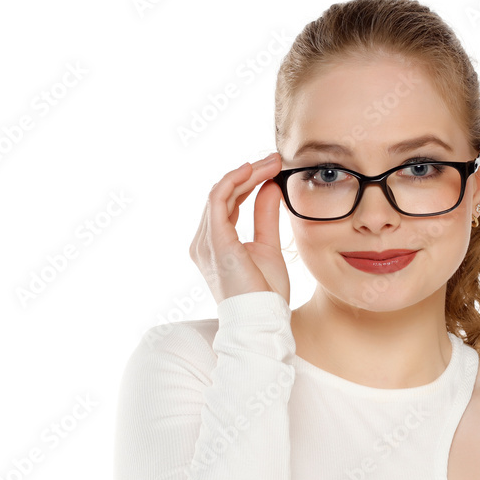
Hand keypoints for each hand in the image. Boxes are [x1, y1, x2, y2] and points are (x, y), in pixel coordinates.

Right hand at [190, 152, 290, 305]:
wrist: (263, 319)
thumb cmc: (264, 293)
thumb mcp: (268, 246)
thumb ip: (265, 216)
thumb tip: (270, 186)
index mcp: (214, 243)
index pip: (227, 202)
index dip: (248, 181)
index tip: (274, 168)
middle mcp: (203, 241)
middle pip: (223, 194)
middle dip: (250, 172)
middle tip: (276, 159)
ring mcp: (206, 241)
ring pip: (221, 192)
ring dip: (248, 173)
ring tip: (272, 162)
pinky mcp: (216, 241)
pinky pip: (219, 199)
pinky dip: (235, 180)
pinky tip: (254, 170)